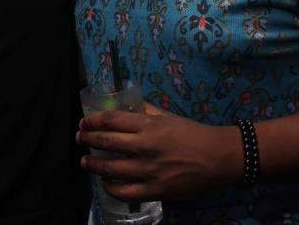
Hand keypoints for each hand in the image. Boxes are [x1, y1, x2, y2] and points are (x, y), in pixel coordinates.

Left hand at [77, 104, 241, 201]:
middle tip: (80, 139)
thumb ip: (145, 111)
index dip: (92, 121)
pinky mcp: (155, 190)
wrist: (218, 157)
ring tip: (86, 162)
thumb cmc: (193, 133)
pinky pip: (125, 192)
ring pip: (111, 169)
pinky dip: (111, 188)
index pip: (111, 120)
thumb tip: (124, 107)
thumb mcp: (167, 116)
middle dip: (87, 140)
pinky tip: (106, 182)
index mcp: (148, 125)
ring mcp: (149, 170)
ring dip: (93, 165)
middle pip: (106, 142)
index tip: (84, 123)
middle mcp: (145, 147)